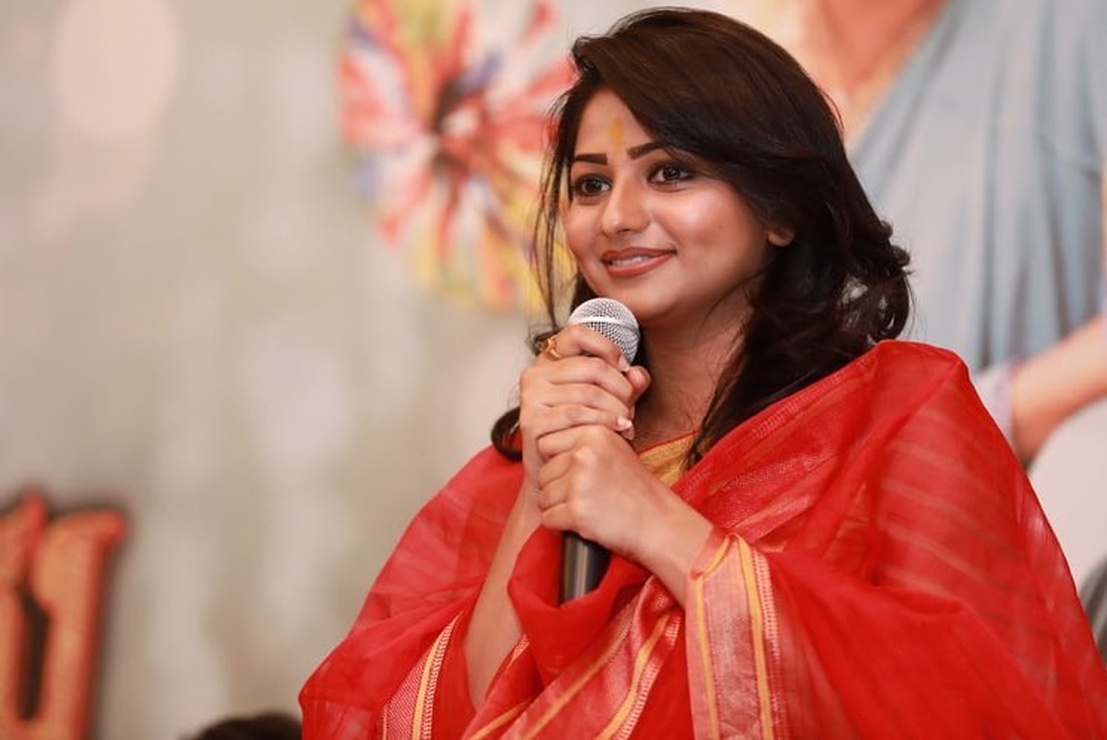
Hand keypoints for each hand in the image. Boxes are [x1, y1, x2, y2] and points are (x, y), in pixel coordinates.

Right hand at [517, 325, 649, 492]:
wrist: (558, 470)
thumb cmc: (583, 431)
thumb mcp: (610, 401)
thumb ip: (627, 384)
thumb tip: (638, 375)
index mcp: (550, 360)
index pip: (577, 333)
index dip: (607, 346)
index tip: (625, 367)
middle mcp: (535, 374)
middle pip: (592, 367)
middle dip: (621, 388)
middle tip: (631, 407)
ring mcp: (530, 397)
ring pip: (588, 392)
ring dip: (617, 409)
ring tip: (628, 423)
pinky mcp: (531, 421)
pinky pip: (576, 414)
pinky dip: (605, 422)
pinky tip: (620, 431)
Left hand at [534, 422, 712, 602]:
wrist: (659, 524)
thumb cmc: (637, 491)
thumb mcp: (614, 450)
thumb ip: (582, 441)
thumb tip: (543, 440)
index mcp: (594, 433)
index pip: (547, 443)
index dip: (558, 464)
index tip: (578, 475)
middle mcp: (585, 453)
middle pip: (543, 472)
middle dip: (557, 488)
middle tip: (586, 496)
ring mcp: (580, 482)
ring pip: (543, 496)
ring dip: (558, 507)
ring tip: (587, 509)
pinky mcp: (577, 510)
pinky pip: (548, 518)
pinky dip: (560, 526)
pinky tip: (582, 523)